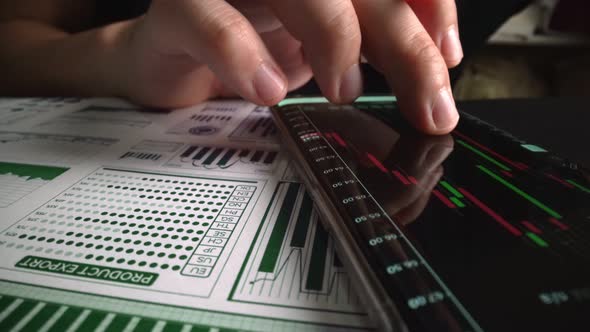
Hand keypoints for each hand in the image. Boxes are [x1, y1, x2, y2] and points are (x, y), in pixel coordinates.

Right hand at [116, 0, 461, 133]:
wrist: (169, 59)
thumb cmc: (250, 45)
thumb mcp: (324, 44)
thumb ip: (375, 41)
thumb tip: (436, 64)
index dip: (429, 6)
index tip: (448, 57)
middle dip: (405, 45)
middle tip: (428, 106)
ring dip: (333, 38)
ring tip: (344, 92)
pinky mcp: (179, 6)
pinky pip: (210, 19)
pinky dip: (243, 54)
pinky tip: (270, 91)